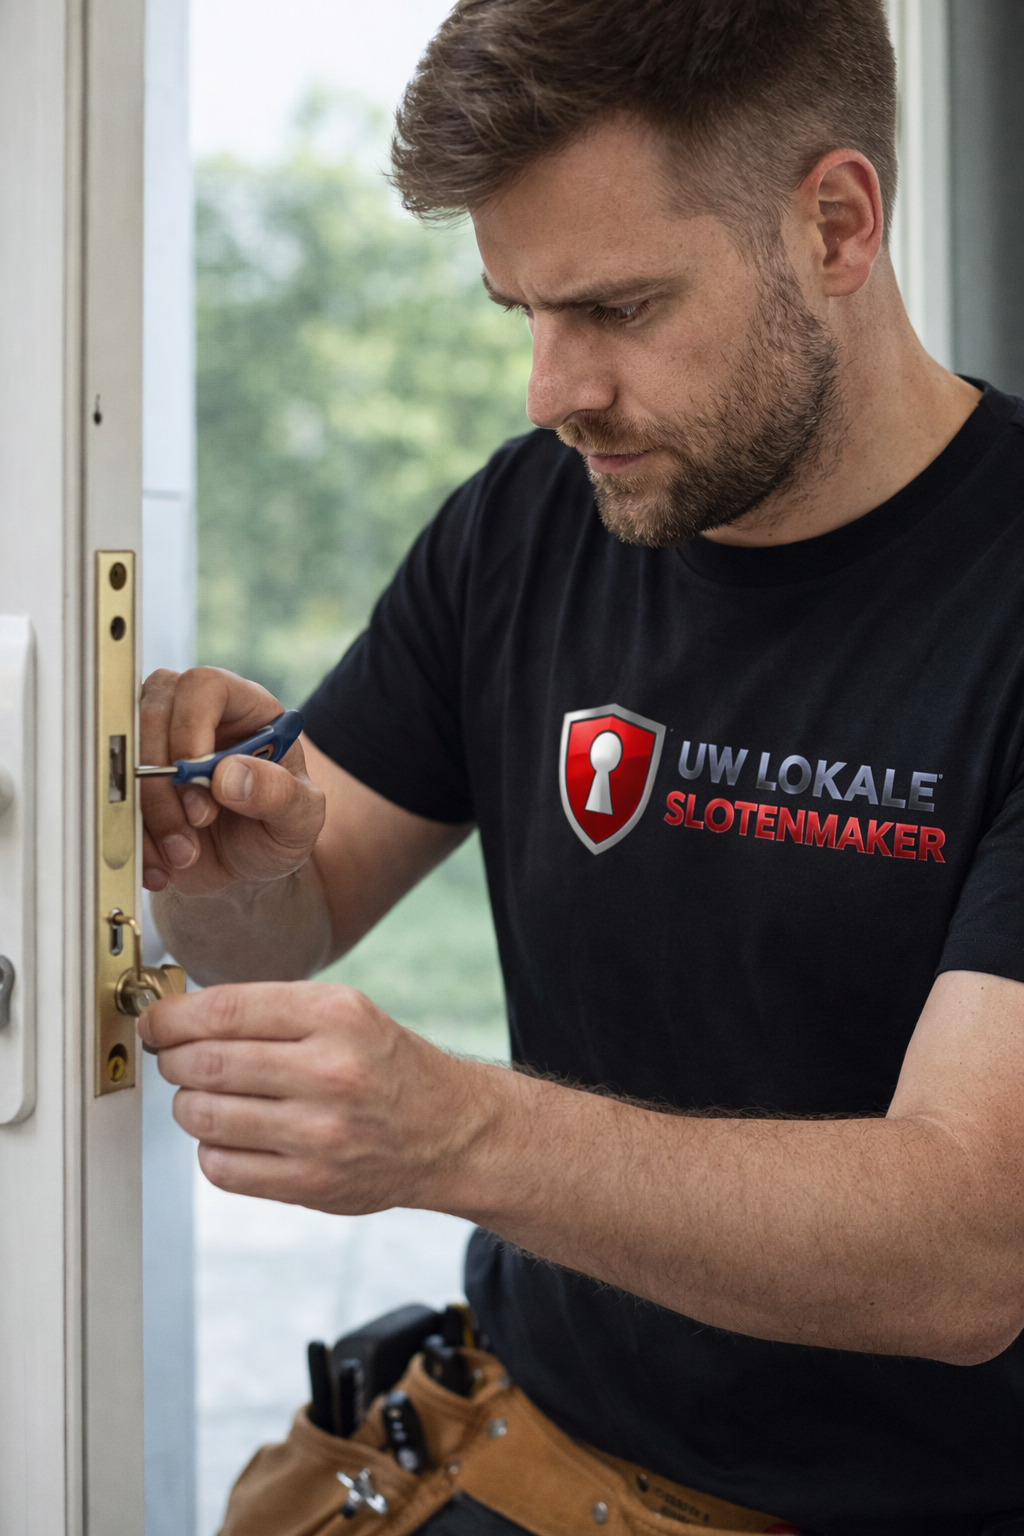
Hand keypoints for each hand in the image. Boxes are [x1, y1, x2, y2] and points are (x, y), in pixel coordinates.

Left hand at [138, 980, 497, 1211]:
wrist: (450, 1132)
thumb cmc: (388, 1066)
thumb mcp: (346, 1012)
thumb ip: (271, 1011)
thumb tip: (182, 1018)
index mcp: (338, 1015)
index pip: (224, 1011)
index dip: (172, 1017)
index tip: (155, 1022)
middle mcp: (330, 1072)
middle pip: (205, 1063)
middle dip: (173, 1059)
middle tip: (174, 1058)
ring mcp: (320, 1133)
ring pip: (203, 1116)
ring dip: (188, 1104)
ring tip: (206, 1096)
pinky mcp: (311, 1183)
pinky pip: (221, 1166)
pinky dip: (211, 1147)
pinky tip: (232, 1132)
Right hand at [140, 667, 325, 894]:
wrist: (247, 869)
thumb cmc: (278, 828)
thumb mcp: (300, 818)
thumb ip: (280, 794)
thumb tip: (230, 775)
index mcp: (245, 710)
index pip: (205, 686)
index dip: (192, 724)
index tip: (198, 773)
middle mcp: (195, 717)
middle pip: (153, 717)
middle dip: (168, 782)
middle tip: (198, 823)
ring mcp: (157, 746)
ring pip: (125, 757)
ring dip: (149, 814)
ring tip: (185, 854)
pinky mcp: (132, 783)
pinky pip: (111, 799)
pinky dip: (134, 839)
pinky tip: (163, 865)